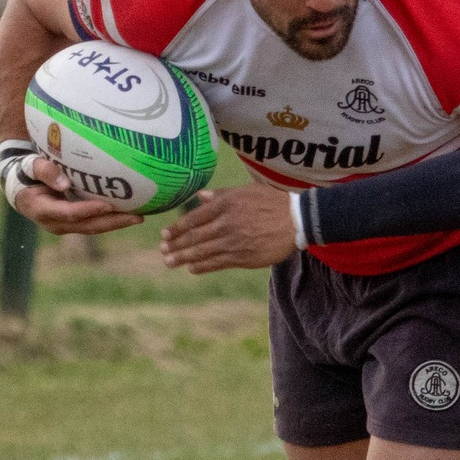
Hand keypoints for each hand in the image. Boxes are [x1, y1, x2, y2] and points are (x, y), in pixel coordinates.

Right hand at [11, 156, 143, 235]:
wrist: (20, 188)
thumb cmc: (25, 172)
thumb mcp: (30, 167)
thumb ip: (44, 171)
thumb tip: (65, 183)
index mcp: (43, 210)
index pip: (69, 213)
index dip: (89, 210)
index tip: (109, 205)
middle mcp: (55, 223)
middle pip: (87, 226)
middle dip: (113, 223)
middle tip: (136, 217)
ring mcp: (65, 226)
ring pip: (93, 228)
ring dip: (116, 224)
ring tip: (139, 217)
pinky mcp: (73, 223)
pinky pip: (94, 224)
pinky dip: (111, 220)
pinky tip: (129, 214)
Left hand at [158, 186, 295, 272]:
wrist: (296, 220)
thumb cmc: (272, 201)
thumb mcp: (246, 191)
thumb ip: (222, 195)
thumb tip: (200, 196)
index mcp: (226, 204)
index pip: (193, 218)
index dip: (177, 228)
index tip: (165, 235)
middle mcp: (226, 223)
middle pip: (194, 237)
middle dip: (176, 245)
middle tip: (163, 251)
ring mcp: (234, 242)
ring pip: (202, 252)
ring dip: (183, 258)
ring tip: (170, 262)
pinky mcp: (243, 257)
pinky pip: (217, 263)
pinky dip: (202, 266)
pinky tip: (192, 268)